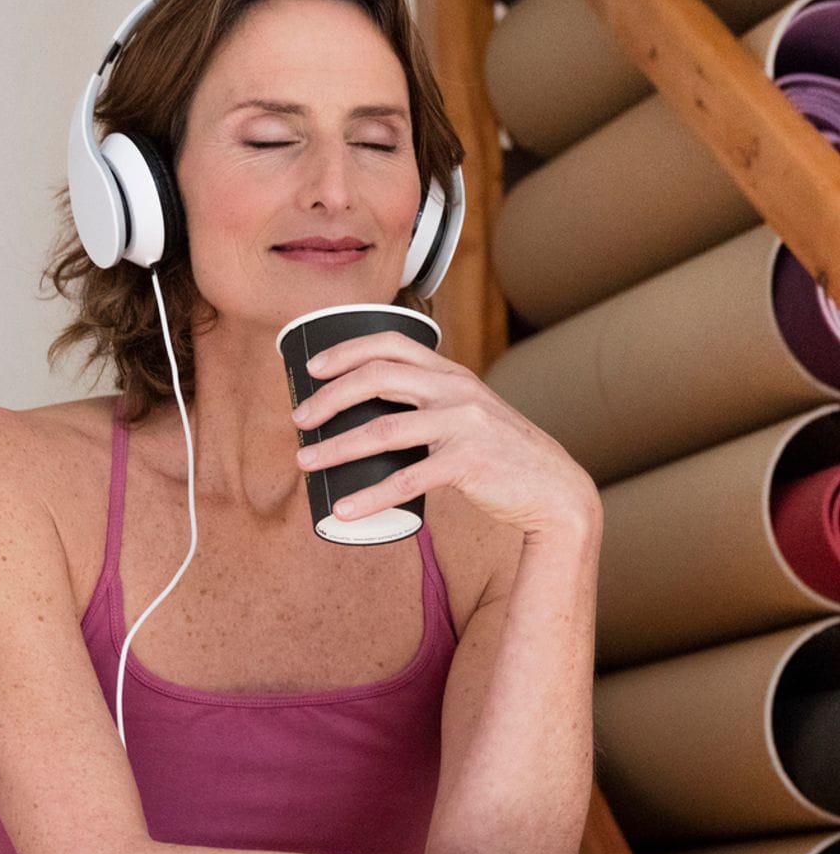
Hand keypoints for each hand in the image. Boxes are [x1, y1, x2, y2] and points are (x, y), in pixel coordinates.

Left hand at [290, 328, 598, 536]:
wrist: (554, 490)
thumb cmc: (501, 458)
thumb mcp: (470, 417)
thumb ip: (432, 408)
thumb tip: (372, 419)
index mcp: (452, 374)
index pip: (392, 344)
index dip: (347, 351)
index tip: (313, 370)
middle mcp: (457, 390)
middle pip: (378, 378)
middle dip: (329, 398)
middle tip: (299, 420)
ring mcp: (465, 425)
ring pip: (384, 430)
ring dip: (336, 447)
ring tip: (305, 462)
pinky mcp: (469, 463)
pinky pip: (407, 480)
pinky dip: (370, 496)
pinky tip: (343, 509)